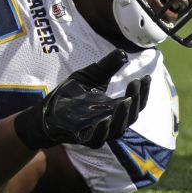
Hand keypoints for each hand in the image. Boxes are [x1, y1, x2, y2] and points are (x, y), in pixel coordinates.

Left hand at [14, 49, 150, 149]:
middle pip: (132, 115)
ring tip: (127, 100)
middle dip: (137, 100)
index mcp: (114, 107)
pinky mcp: (84, 138)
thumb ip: (105, 67)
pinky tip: (105, 120)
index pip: (135, 102)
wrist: (44, 112)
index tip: (146, 77)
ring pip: (118, 129)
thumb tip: (123, 53)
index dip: (143, 91)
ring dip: (124, 115)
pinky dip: (102, 130)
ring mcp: (98, 131)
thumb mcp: (88, 76)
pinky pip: (98, 139)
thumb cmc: (68, 95)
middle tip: (136, 83)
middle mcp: (110, 121)